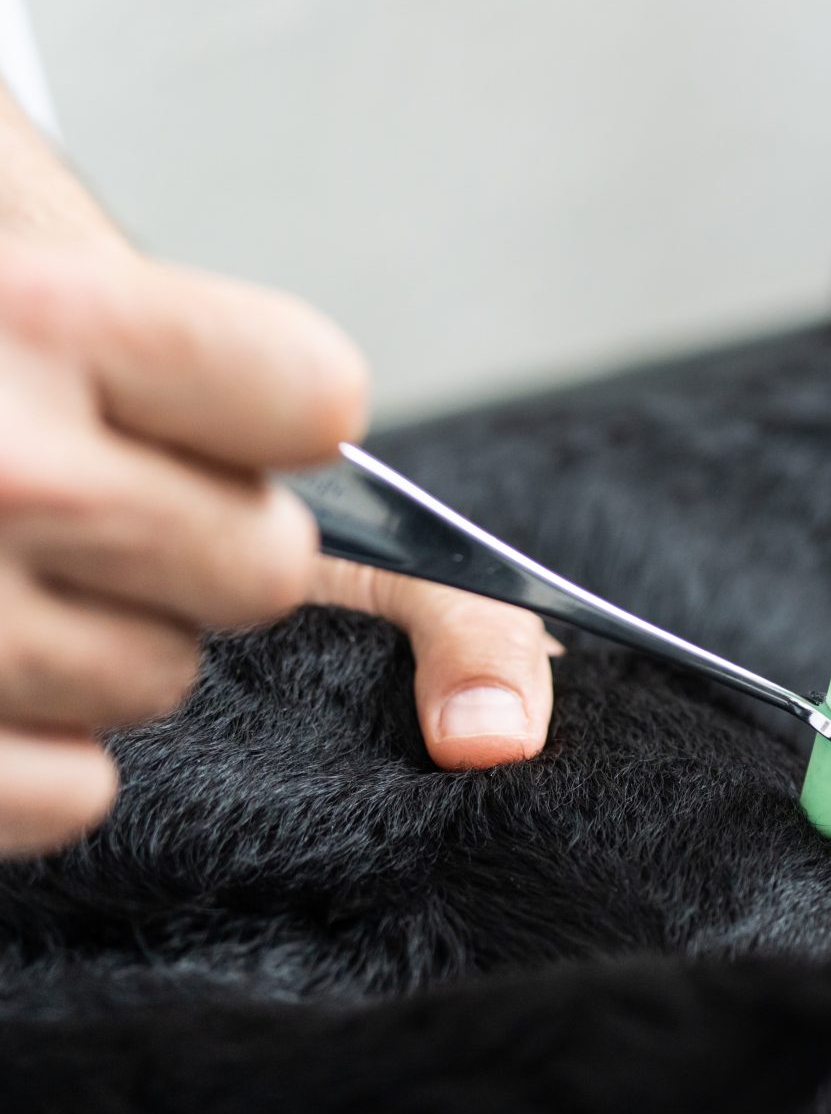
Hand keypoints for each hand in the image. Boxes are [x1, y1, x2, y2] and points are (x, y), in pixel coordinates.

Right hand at [0, 232, 553, 855]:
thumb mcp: (150, 362)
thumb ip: (397, 555)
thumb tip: (502, 739)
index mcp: (46, 317)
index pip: (315, 401)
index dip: (267, 416)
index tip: (190, 402)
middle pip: (255, 567)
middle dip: (194, 539)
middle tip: (74, 488)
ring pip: (148, 687)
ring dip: (101, 639)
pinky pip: (58, 796)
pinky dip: (33, 754)